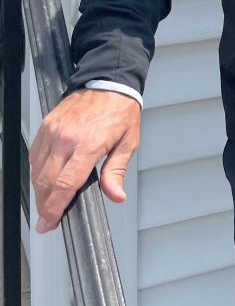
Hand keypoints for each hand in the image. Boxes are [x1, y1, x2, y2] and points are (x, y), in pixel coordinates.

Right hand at [29, 89, 141, 232]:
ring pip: (37, 170)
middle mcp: (67, 138)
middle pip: (46, 181)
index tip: (48, 223)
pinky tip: (43, 179)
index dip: (55, 208)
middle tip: (46, 219)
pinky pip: (35, 154)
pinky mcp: (47, 126)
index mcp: (89, 144)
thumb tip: (116, 195)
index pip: (65, 184)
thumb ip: (117, 171)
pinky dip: (36, 171)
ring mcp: (54, 131)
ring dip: (39, 190)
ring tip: (46, 203)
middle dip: (44, 205)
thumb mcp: (128, 141)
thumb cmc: (120, 110)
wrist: (108, 82)